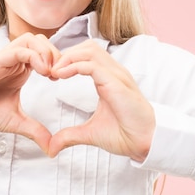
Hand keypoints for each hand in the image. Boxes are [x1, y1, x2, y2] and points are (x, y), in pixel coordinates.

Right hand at [0, 33, 60, 153]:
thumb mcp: (16, 122)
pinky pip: (20, 48)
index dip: (58, 62)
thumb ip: (35, 131)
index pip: (45, 53)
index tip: (61, 80)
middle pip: (42, 41)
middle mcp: (15, 61)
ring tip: (51, 73)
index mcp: (21, 70)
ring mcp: (6, 59)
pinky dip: (35, 56)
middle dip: (56, 55)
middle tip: (60, 75)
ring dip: (46, 52)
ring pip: (32, 39)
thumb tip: (52, 148)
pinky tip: (42, 71)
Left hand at [48, 40, 155, 161]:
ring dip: (68, 57)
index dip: (67, 60)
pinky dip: (73, 66)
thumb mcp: (89, 133)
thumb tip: (52, 147)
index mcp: (108, 79)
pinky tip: (61, 75)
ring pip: (89, 50)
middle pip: (87, 47)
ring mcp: (116, 75)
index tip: (51, 75)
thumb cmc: (125, 134)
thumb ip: (70, 136)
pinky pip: (92, 65)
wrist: (144, 143)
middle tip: (50, 71)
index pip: (86, 55)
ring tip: (54, 72)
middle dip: (65, 54)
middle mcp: (113, 72)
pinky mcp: (116, 83)